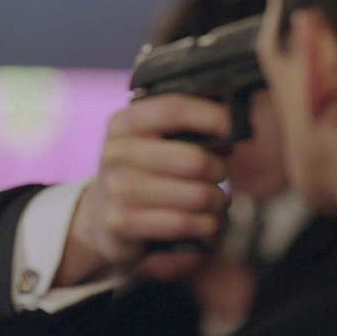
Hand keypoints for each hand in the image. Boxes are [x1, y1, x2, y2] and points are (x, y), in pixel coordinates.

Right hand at [54, 94, 230, 285]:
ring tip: (212, 201)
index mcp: (123, 124)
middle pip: (195, 160)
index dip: (212, 117)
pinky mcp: (121, 222)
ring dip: (216, 202)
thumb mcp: (153, 142)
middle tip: (219, 174)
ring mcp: (116, 189)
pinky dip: (205, 225)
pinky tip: (203, 222)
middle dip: (219, 170)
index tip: (235, 127)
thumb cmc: (143, 173)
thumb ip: (187, 127)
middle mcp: (115, 153)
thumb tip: (236, 121)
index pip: (173, 110)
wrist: (101, 216)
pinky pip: (185, 223)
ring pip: (197, 195)